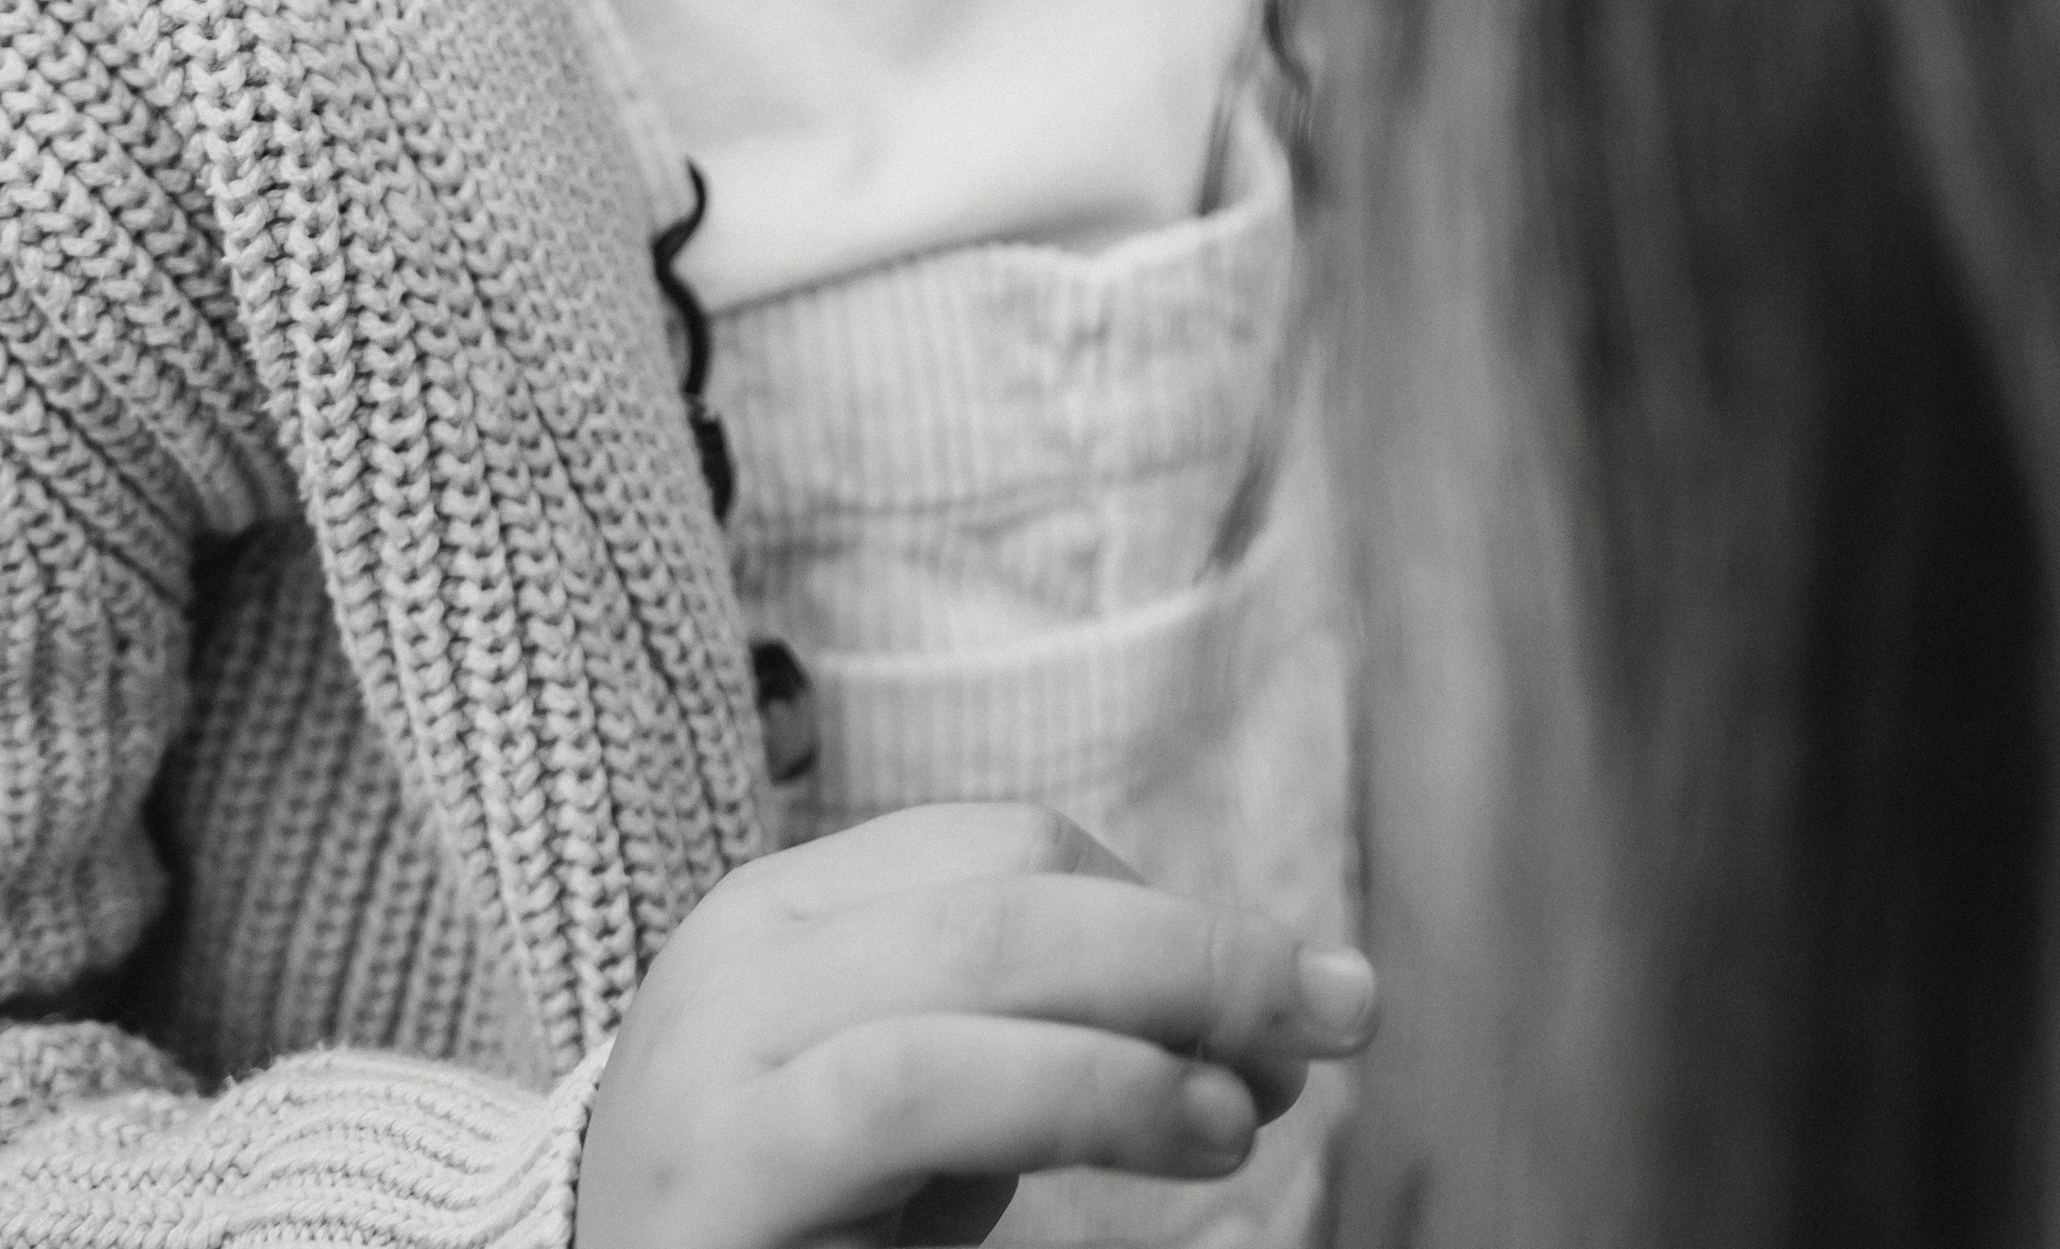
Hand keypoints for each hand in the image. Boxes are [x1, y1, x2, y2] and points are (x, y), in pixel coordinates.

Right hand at [573, 800, 1379, 1248]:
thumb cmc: (786, 1242)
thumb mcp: (918, 1114)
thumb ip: (1043, 1043)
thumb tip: (1271, 1017)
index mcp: (788, 910)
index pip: (1011, 849)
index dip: (1168, 906)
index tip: (1285, 1000)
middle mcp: (746, 952)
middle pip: (1017, 884)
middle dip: (1202, 942)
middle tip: (1338, 1012)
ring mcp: (722, 1052)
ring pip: (983, 957)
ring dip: (1161, 1008)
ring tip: (1259, 1099)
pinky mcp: (728, 1170)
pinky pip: (922, 1083)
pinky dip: (1083, 1087)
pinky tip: (1187, 1134)